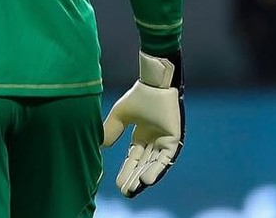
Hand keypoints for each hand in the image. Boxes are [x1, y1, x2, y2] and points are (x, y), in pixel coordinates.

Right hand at [103, 50, 184, 197]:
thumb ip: (111, 130)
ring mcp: (164, 140)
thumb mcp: (120, 116)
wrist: (154, 83)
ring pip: (153, 163)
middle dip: (133, 177)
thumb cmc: (138, 96)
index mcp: (142, 135)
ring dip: (144, 176)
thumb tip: (101, 147)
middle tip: (126, 193)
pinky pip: (165, 158)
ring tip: (134, 188)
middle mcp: (153, 140)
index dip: (126, 170)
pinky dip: (157, 169)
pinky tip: (146, 178)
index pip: (133, 158)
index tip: (118, 184)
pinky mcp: (174, 139)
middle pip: (142, 164)